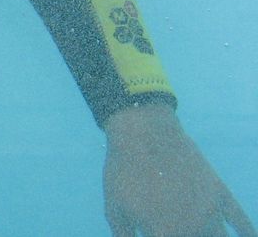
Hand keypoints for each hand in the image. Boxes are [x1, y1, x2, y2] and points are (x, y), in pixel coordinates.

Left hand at [103, 103, 254, 236]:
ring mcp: (210, 210)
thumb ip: (124, 236)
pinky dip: (247, 232)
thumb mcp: (114, 208)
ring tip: (202, 233)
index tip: (159, 235)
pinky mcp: (219, 192)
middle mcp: (192, 227)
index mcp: (163, 234)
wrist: (142, 131)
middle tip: (176, 230)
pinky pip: (241, 221)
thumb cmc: (123, 170)